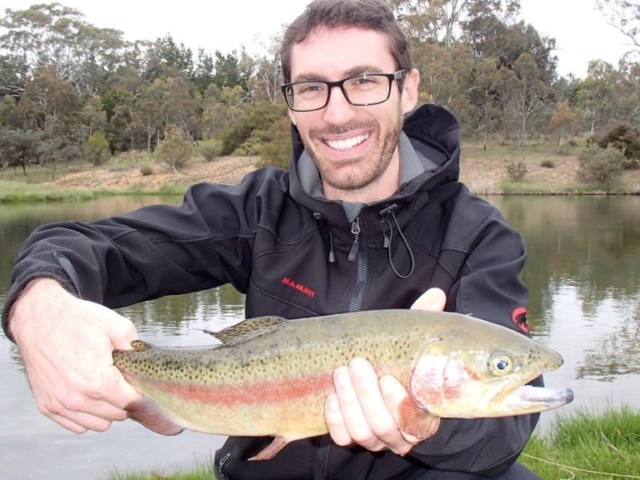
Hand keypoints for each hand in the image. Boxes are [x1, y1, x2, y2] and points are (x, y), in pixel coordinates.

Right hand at [9, 278, 142, 433]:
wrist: (40, 319)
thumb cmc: (78, 321)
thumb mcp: (118, 327)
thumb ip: (136, 350)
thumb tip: (145, 366)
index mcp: (98, 381)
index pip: (131, 403)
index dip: (139, 392)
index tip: (138, 382)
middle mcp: (78, 399)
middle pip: (117, 415)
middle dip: (124, 400)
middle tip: (121, 381)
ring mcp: (60, 405)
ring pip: (98, 424)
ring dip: (107, 411)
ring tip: (105, 388)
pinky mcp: (47, 406)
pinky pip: (77, 425)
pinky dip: (86, 415)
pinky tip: (89, 396)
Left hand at [324, 288, 445, 453]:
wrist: (365, 366)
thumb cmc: (393, 355)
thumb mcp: (407, 338)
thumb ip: (422, 319)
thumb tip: (436, 295)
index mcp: (421, 415)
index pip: (414, 424)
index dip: (399, 405)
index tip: (388, 379)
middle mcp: (399, 434)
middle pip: (384, 427)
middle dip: (367, 395)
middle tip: (356, 364)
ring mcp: (374, 439)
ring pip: (362, 433)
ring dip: (350, 403)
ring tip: (341, 373)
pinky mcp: (350, 437)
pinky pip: (342, 438)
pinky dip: (336, 419)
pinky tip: (331, 398)